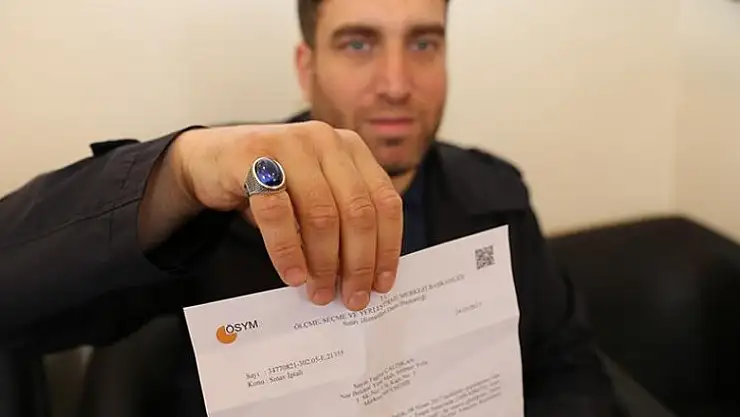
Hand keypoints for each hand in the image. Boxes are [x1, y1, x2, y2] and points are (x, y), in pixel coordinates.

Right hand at [171, 122, 402, 310]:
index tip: (381, 285)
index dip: (387, 247)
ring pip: (321, 214)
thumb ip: (343, 220)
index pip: (384, 202)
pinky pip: (276, 213)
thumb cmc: (273, 184)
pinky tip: (293, 276)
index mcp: (351, 148)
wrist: (211, 160)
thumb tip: (365, 277)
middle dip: (357, 263)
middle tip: (352, 297)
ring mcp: (290, 144)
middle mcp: (326, 140)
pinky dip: (287, 251)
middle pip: (357, 211)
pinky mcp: (253, 157)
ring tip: (320, 292)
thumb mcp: (316, 193)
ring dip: (323, 262)